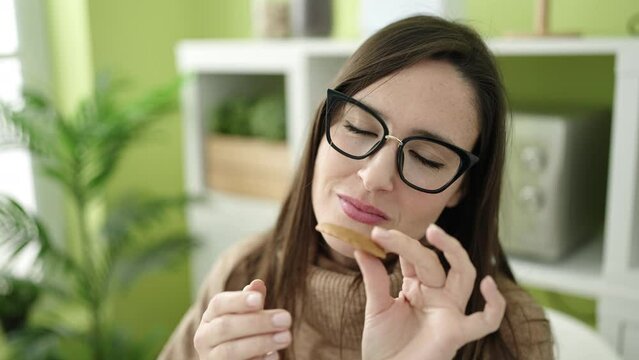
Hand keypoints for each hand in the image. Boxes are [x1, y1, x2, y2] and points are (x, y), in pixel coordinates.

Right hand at [194, 279, 291, 359]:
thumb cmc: (243, 333)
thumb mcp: (247, 315)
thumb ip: (252, 301)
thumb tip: (257, 284)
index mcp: (210, 316)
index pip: (219, 303)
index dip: (239, 301)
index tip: (260, 300)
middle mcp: (204, 337)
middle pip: (226, 326)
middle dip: (258, 322)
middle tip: (286, 319)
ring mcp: (211, 358)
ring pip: (230, 351)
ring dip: (261, 342)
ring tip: (286, 336)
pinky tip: (275, 355)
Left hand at [354, 224, 505, 359]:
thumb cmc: (383, 347)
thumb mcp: (376, 308)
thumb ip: (374, 279)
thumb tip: (361, 248)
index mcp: (417, 287)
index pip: (414, 256)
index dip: (398, 242)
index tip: (376, 233)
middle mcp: (436, 295)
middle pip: (435, 261)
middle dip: (419, 244)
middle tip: (395, 232)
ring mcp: (449, 312)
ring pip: (464, 274)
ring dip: (454, 251)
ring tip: (435, 233)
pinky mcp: (456, 332)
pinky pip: (486, 321)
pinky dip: (495, 304)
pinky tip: (488, 284)